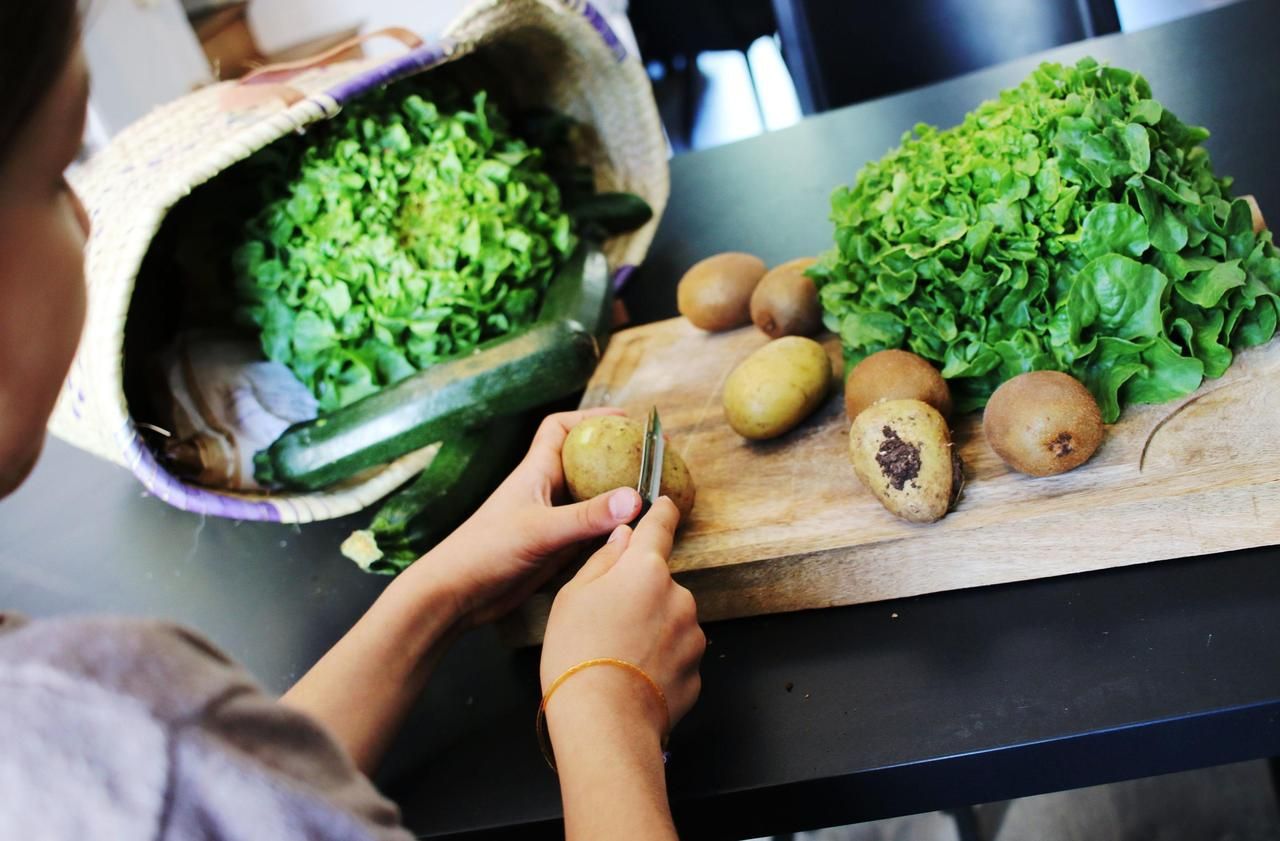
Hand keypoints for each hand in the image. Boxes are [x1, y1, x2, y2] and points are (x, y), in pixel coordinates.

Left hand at [403, 409, 643, 627]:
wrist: (457, 594)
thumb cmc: (485, 551)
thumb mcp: (539, 530)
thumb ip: (586, 516)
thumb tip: (635, 498)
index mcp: (535, 472)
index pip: (560, 429)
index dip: (591, 418)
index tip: (626, 421)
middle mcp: (547, 492)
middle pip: (587, 463)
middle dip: (620, 457)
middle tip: (657, 459)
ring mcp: (553, 521)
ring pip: (594, 499)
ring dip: (621, 495)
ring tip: (659, 493)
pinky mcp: (557, 549)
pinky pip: (594, 531)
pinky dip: (615, 528)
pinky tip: (638, 531)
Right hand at [539, 499, 704, 747]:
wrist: (604, 722)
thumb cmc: (578, 655)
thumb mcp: (573, 596)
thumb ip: (603, 560)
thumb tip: (623, 536)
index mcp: (645, 568)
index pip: (660, 525)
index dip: (660, 512)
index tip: (663, 504)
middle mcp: (678, 595)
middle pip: (659, 583)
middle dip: (640, 594)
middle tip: (605, 622)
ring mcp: (692, 634)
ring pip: (670, 620)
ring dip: (650, 629)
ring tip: (615, 657)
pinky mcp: (697, 670)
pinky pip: (676, 655)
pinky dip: (659, 662)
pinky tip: (632, 678)